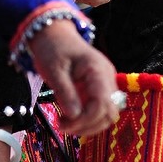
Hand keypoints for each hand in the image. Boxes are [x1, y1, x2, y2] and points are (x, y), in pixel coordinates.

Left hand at [28, 20, 118, 136]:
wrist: (55, 35)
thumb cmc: (53, 49)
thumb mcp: (53, 71)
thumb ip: (65, 93)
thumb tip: (74, 116)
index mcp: (98, 71)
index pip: (103, 104)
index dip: (86, 119)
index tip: (63, 124)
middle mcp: (107, 78)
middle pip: (110, 113)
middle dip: (88, 125)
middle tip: (63, 126)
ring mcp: (106, 84)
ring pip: (108, 115)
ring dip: (88, 125)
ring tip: (65, 123)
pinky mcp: (100, 89)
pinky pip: (100, 110)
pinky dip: (88, 119)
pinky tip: (71, 118)